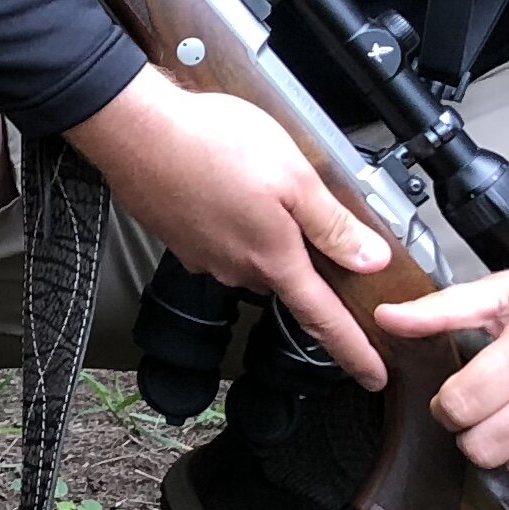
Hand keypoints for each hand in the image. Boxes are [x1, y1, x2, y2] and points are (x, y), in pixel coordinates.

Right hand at [65, 68, 391, 387]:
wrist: (134, 132)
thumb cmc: (211, 144)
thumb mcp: (294, 176)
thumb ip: (332, 223)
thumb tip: (371, 260)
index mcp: (273, 259)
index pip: (324, 321)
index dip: (354, 351)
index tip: (374, 377)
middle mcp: (237, 270)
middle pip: (287, 281)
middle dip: (304, 262)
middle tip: (313, 222)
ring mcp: (204, 257)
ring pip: (253, 258)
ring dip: (267, 236)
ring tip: (265, 190)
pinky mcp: (182, 240)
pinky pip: (223, 242)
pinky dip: (235, 223)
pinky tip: (230, 188)